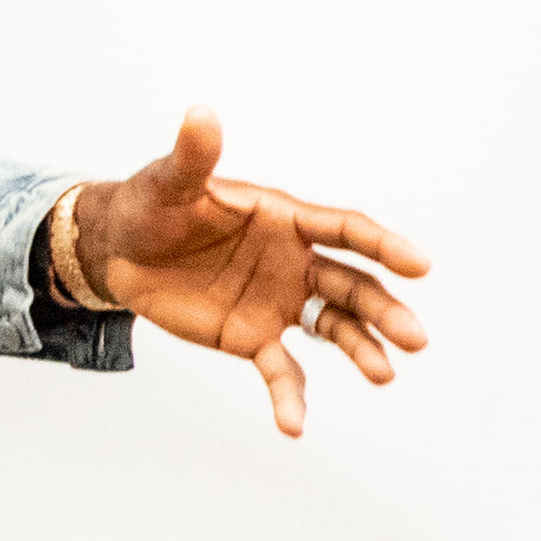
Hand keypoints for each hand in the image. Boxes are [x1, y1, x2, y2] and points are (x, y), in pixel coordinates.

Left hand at [64, 110, 429, 439]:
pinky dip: (288, 396)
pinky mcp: (253, 337)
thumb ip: (193, 156)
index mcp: (286, 218)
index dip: (383, 245)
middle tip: (415, 337)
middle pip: (351, 285)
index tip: (419, 264)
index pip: (345, 229)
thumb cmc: (152, 206)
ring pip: (334, 327)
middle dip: (385, 309)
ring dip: (361, 349)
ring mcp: (279, 301)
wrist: (121, 251)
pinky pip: (280, 370)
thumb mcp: (168, 183)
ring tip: (384, 375)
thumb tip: (199, 113)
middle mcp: (295, 261)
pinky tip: (293, 426)